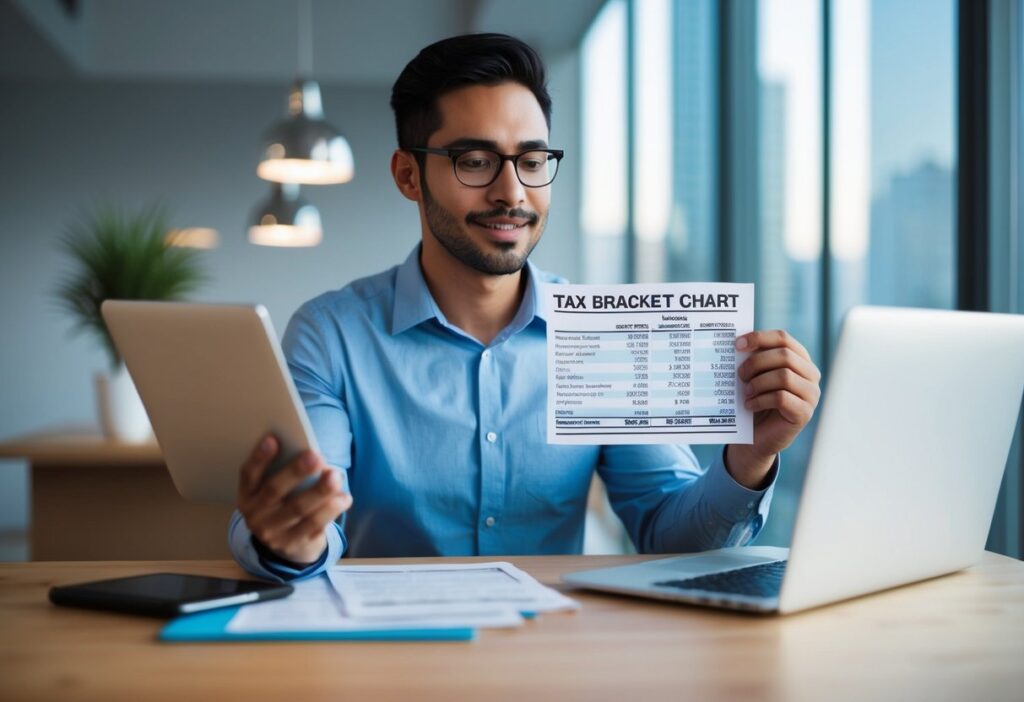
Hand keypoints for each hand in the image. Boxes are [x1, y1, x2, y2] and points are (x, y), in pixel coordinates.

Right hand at [237, 435, 352, 564]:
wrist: (287, 545)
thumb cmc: (284, 503)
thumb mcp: (273, 492)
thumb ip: (283, 474)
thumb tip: (310, 455)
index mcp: (247, 496)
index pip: (249, 474)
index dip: (259, 457)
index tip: (273, 439)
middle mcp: (256, 515)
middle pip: (275, 490)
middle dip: (296, 471)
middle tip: (316, 456)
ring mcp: (274, 533)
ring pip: (298, 509)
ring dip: (319, 491)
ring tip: (335, 477)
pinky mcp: (294, 545)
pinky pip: (314, 525)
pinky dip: (331, 510)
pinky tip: (344, 498)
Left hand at [726, 330, 820, 487]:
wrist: (756, 437)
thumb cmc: (756, 401)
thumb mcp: (754, 376)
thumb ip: (753, 358)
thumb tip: (738, 342)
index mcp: (799, 358)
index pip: (783, 338)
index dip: (759, 337)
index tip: (737, 345)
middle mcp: (810, 374)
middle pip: (784, 355)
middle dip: (756, 363)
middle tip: (739, 375)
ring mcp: (811, 394)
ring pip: (784, 376)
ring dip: (758, 383)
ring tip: (745, 392)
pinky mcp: (804, 413)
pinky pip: (782, 398)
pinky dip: (760, 400)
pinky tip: (749, 405)